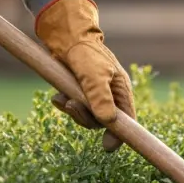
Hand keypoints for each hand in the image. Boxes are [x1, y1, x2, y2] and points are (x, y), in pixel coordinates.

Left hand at [36, 0, 135, 150]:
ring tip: (62, 98)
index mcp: (121, 92)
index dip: (119, 135)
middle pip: (102, 122)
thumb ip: (100, 98)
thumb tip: (108, 122)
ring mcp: (94, 95)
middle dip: (85, 117)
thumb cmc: (85, 52)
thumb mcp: (94, 74)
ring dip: (73, 110)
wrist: (66, 36)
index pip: (126, 121)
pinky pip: (73, 108)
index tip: (108, 147)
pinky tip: (57, 96)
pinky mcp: (79, 93)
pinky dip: (64, 104)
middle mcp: (110, 96)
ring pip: (86, 116)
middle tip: (71, 106)